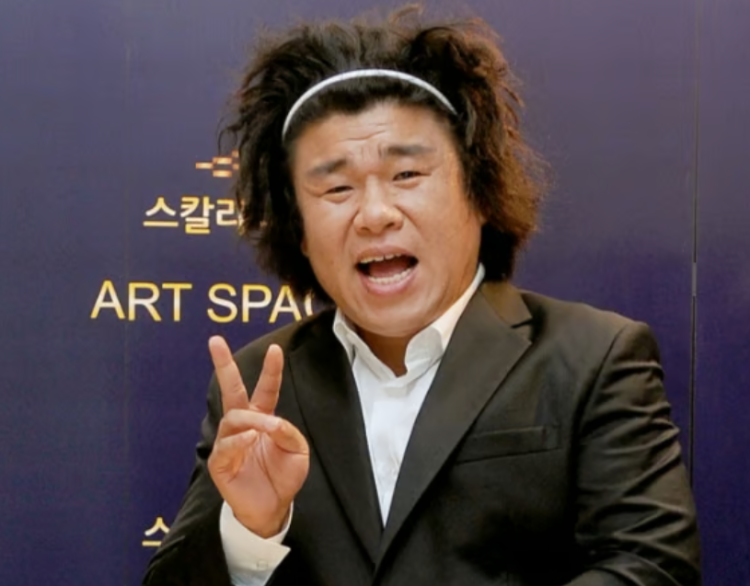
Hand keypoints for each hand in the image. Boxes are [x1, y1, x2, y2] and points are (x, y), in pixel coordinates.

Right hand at [207, 336, 309, 536]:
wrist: (272, 508)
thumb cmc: (283, 477)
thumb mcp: (298, 452)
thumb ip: (289, 433)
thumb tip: (271, 423)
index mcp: (263, 419)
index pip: (265, 389)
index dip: (270, 370)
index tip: (275, 349)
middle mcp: (242, 425)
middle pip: (231, 390)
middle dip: (223, 365)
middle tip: (215, 341)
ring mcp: (228, 441)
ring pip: (234, 418)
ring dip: (253, 420)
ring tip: (266, 430)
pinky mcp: (219, 461)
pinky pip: (226, 445)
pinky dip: (239, 440)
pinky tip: (250, 439)